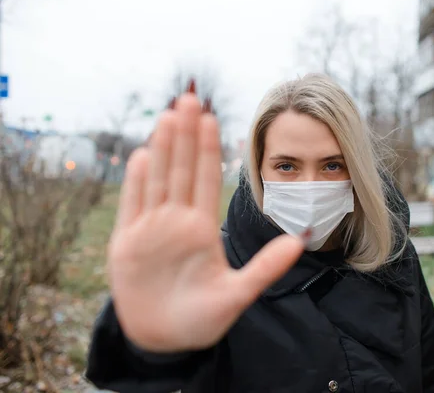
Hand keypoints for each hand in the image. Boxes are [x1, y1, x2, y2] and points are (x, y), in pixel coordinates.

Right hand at [107, 81, 304, 352]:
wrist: (165, 341)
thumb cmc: (203, 320)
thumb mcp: (238, 294)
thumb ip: (266, 267)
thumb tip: (300, 240)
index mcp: (203, 229)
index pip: (207, 180)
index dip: (208, 150)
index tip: (213, 119)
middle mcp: (177, 222)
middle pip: (181, 170)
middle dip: (185, 136)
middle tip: (190, 99)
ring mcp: (151, 230)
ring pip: (158, 180)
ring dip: (162, 149)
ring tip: (168, 116)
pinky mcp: (127, 244)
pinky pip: (132, 207)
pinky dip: (135, 183)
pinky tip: (141, 155)